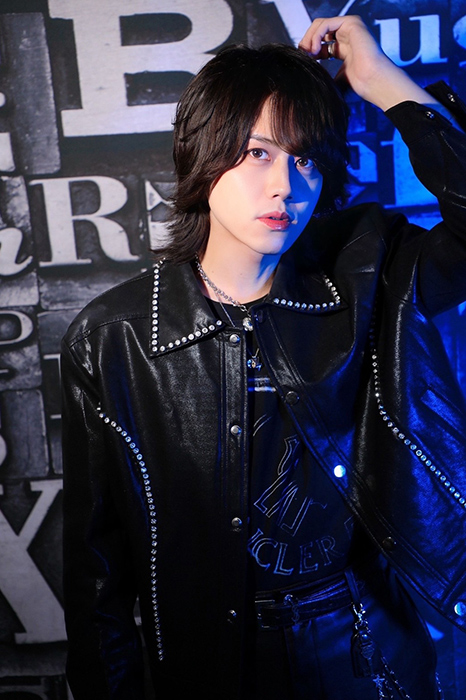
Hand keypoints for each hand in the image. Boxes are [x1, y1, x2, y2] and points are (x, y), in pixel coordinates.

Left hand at [299, 16, 436, 110]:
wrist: (373, 81)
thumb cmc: (359, 85)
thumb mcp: (335, 80)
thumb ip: (323, 76)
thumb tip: (306, 81)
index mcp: (343, 48)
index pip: (319, 43)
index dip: (309, 51)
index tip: (306, 62)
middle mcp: (346, 35)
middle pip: (317, 31)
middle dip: (307, 42)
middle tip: (304, 56)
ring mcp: (349, 27)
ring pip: (319, 25)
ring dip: (309, 38)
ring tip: (308, 53)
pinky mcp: (351, 23)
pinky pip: (325, 24)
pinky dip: (315, 36)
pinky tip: (314, 50)